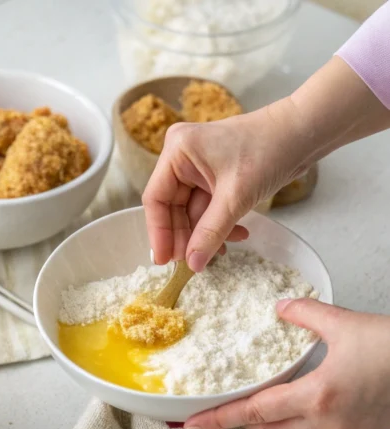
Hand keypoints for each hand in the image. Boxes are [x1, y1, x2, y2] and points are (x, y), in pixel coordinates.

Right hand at [143, 101, 301, 270]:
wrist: (304, 132)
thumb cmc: (268, 151)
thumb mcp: (235, 198)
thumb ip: (210, 233)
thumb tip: (192, 265)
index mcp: (178, 152)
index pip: (156, 200)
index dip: (159, 233)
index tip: (166, 261)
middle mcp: (182, 157)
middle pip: (172, 208)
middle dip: (186, 236)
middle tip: (194, 264)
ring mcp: (199, 167)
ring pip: (192, 212)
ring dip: (206, 234)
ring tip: (224, 251)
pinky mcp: (215, 176)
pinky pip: (208, 208)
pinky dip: (219, 225)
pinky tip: (238, 235)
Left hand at [184, 298, 389, 428]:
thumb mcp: (345, 322)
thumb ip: (306, 315)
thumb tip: (282, 308)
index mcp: (317, 397)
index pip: (255, 411)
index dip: (221, 419)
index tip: (193, 427)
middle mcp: (328, 421)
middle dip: (245, 422)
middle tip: (225, 411)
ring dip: (276, 420)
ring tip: (263, 401)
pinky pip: (322, 428)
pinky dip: (306, 417)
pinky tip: (308, 397)